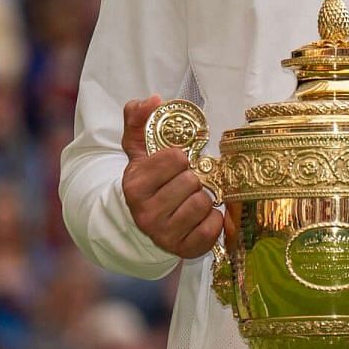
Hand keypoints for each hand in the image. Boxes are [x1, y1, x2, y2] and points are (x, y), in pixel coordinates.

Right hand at [121, 95, 222, 257]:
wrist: (146, 221)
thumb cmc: (149, 180)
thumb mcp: (139, 149)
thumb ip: (139, 119)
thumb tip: (153, 99)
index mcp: (134, 186)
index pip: (176, 158)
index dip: (180, 158)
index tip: (175, 165)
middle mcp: (146, 214)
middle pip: (192, 181)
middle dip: (193, 179)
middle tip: (185, 184)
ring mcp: (165, 235)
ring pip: (204, 203)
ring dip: (204, 198)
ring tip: (191, 199)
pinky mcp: (186, 249)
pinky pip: (214, 226)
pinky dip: (213, 219)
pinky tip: (200, 218)